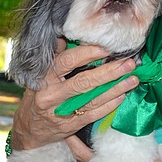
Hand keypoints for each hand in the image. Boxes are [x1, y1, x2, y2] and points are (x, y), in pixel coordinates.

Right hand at [10, 44, 138, 151]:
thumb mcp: (40, 74)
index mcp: (44, 76)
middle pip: (83, 81)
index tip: (107, 48)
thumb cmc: (39, 95)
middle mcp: (51, 94)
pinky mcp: (69, 126)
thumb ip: (55, 56)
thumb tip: (66, 34)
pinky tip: (122, 96)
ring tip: (132, 79)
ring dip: (115, 89)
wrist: (29, 128)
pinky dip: (109, 105)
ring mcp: (60, 112)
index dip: (88, 54)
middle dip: (109, 72)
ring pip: (92, 99)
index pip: (67, 61)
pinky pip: (93, 114)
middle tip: (129, 63)